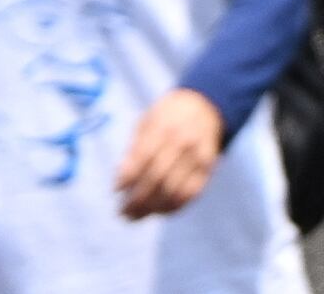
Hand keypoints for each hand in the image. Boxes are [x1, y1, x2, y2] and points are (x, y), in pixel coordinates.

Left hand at [114, 89, 228, 219]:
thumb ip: (135, 149)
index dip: (129, 177)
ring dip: (153, 209)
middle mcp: (182, 143)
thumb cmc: (167, 116)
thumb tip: (121, 181)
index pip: (144, 157)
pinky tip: (158, 212)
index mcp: (163, 127)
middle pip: (158, 178)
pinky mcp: (208, 170)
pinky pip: (190, 195)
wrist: (204, 107)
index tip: (115, 191)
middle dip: (138, 200)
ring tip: (135, 217)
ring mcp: (197, 158)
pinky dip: (173, 208)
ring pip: (174, 192)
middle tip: (122, 212)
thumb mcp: (147, 122)